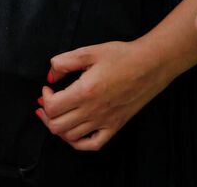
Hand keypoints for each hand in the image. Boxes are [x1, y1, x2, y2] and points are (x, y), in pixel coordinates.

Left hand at [38, 40, 171, 151]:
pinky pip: (92, 145)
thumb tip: (50, 77)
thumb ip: (63, 62)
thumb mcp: (88, 52)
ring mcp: (105, 121)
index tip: (49, 87)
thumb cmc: (122, 56)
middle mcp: (93, 111)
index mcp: (85, 91)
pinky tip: (74, 131)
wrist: (150, 65)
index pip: (52, 107)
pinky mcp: (115, 126)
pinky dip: (78, 143)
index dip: (45, 97)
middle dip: (46, 114)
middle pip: (57, 126)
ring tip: (58, 114)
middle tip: (47, 102)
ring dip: (58, 127)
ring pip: (71, 137)